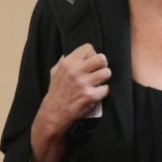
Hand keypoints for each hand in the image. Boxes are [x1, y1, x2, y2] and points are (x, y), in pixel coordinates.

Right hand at [29, 43, 110, 161]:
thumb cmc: (56, 92)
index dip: (92, 54)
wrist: (54, 114)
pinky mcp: (91, 96)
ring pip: (107, 72)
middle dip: (103, 65)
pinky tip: (96, 94)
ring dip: (105, 78)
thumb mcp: (56, 72)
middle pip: (102, 58)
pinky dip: (104, 92)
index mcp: (67, 63)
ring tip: (99, 82)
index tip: (90, 63)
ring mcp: (84, 84)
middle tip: (99, 71)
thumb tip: (82, 52)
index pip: (89, 48)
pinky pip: (107, 88)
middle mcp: (76, 71)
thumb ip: (66, 60)